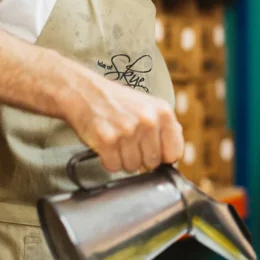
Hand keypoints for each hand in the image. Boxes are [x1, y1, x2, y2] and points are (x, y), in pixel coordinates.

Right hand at [64, 69, 183, 172]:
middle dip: (140, 158)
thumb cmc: (117, 102)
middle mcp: (148, 121)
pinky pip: (114, 167)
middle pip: (152, 164)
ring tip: (116, 141)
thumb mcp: (149, 106)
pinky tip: (105, 145)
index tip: (152, 152)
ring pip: (133, 167)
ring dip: (123, 159)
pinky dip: (108, 160)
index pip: (174, 153)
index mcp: (163, 112)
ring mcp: (127, 131)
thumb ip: (165, 128)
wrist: (84, 92)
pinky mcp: (107, 140)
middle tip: (128, 142)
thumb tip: (174, 156)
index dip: (162, 157)